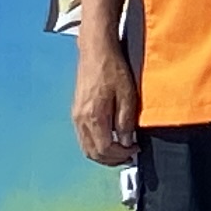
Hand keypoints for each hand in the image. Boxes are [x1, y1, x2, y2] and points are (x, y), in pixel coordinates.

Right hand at [72, 35, 141, 165]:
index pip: (104, 149)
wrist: (96, 50)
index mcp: (93, 116)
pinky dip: (96, 144)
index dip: (121, 155)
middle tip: (128, 156)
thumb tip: (126, 142)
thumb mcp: (127, 95)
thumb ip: (126, 122)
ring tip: (120, 151)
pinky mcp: (76, 110)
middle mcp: (80, 119)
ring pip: (86, 147)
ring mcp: (76, 115)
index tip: (135, 150)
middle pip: (92, 153)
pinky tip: (109, 138)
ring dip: (103, 154)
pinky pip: (83, 137)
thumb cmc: (112, 68)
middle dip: (111, 160)